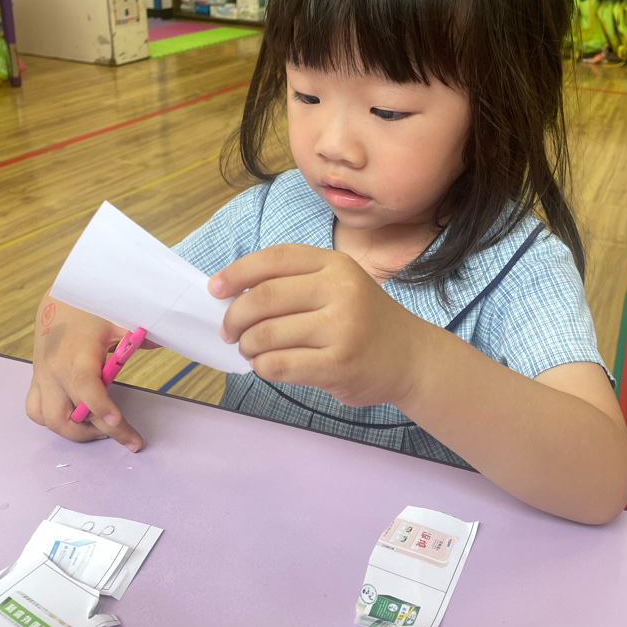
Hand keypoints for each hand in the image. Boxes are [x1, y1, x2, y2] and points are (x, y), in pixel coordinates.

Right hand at [26, 294, 146, 450]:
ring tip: (102, 429)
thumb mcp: (119, 320)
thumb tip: (163, 344)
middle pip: (66, 415)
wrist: (58, 301)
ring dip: (75, 431)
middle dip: (97, 432)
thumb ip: (139, 337)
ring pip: (48, 419)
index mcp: (78, 353)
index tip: (117, 422)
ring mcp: (43, 378)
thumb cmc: (91, 311)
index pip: (85, 386)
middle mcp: (55, 370)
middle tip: (128, 438)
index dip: (100, 407)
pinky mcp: (37, 381)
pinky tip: (78, 419)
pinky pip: (36, 411)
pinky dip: (55, 421)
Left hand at [208, 244, 429, 407]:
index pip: (276, 259)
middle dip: (235, 317)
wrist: (411, 357)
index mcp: (336, 265)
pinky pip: (280, 365)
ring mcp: (342, 328)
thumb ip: (296, 284)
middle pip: (265, 297)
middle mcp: (340, 290)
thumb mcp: (339, 286)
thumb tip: (233, 296)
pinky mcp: (339, 364)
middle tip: (229, 331)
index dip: (238, 272)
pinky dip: (262, 367)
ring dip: (248, 346)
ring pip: (267, 334)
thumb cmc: (364, 322)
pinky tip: (266, 367)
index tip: (216, 289)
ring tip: (250, 351)